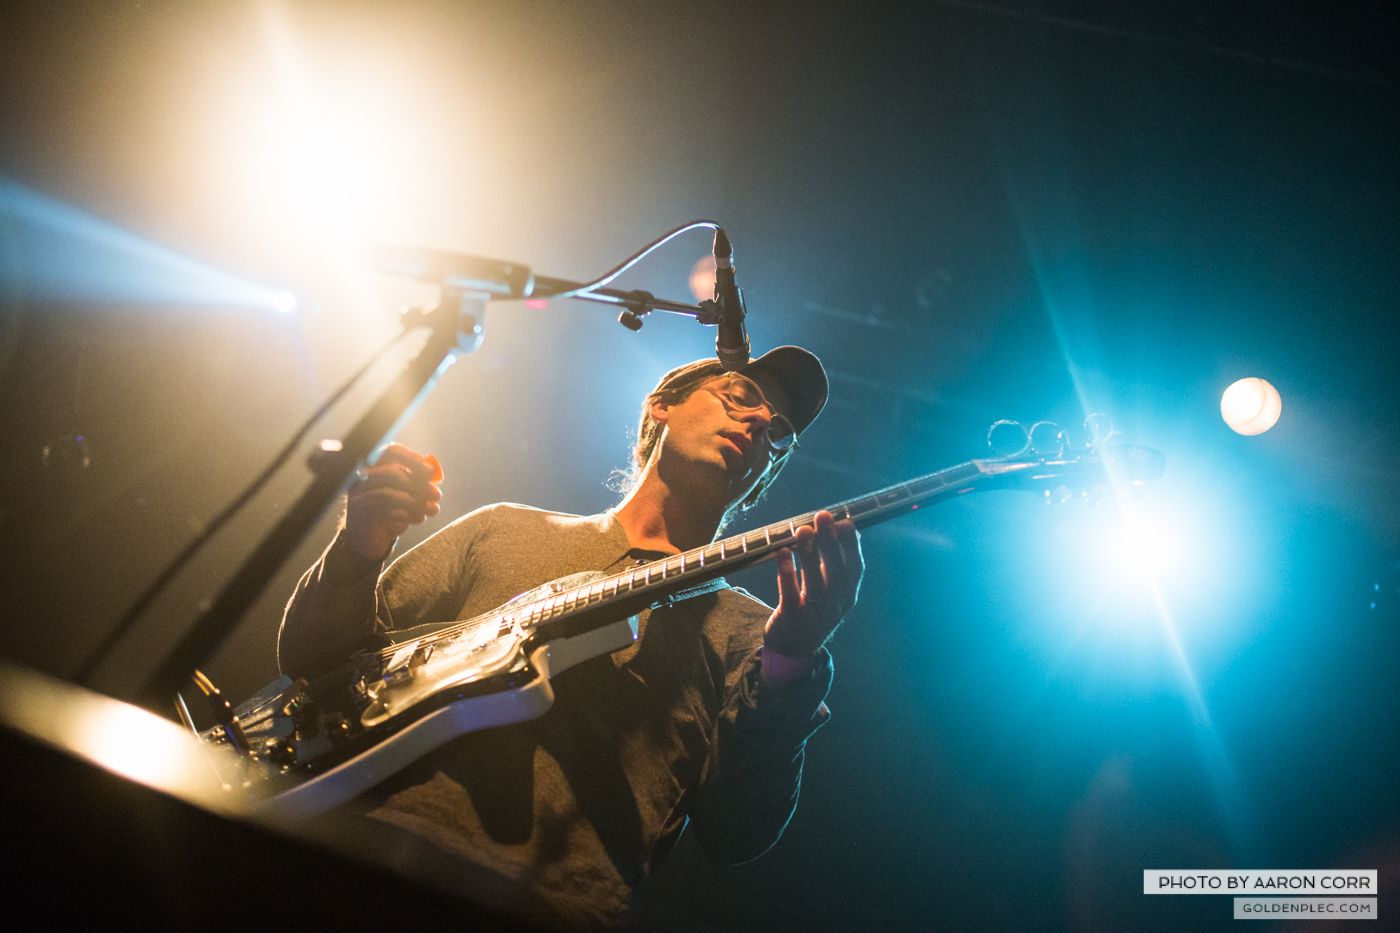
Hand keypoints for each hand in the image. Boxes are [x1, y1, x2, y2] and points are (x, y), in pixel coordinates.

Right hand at [345, 443, 443, 560]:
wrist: (371, 540)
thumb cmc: (391, 512)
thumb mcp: (408, 495)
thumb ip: (419, 484)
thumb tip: (435, 476)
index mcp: (375, 467)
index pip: (391, 452)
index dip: (412, 458)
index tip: (431, 471)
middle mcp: (362, 478)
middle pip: (391, 473)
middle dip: (419, 484)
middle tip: (437, 495)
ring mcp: (358, 496)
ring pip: (387, 493)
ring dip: (414, 502)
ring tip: (431, 510)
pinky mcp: (358, 514)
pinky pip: (382, 511)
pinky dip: (404, 514)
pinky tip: (417, 518)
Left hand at [763, 510, 862, 664]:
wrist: (794, 650)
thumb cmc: (813, 609)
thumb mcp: (832, 589)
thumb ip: (837, 561)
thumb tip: (846, 526)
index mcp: (847, 595)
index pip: (854, 568)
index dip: (851, 545)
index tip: (845, 522)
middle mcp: (834, 605)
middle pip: (836, 572)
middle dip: (830, 543)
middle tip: (823, 517)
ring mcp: (814, 613)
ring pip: (814, 583)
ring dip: (809, 555)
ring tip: (802, 530)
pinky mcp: (791, 618)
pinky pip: (789, 593)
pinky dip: (786, 572)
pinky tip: (783, 552)